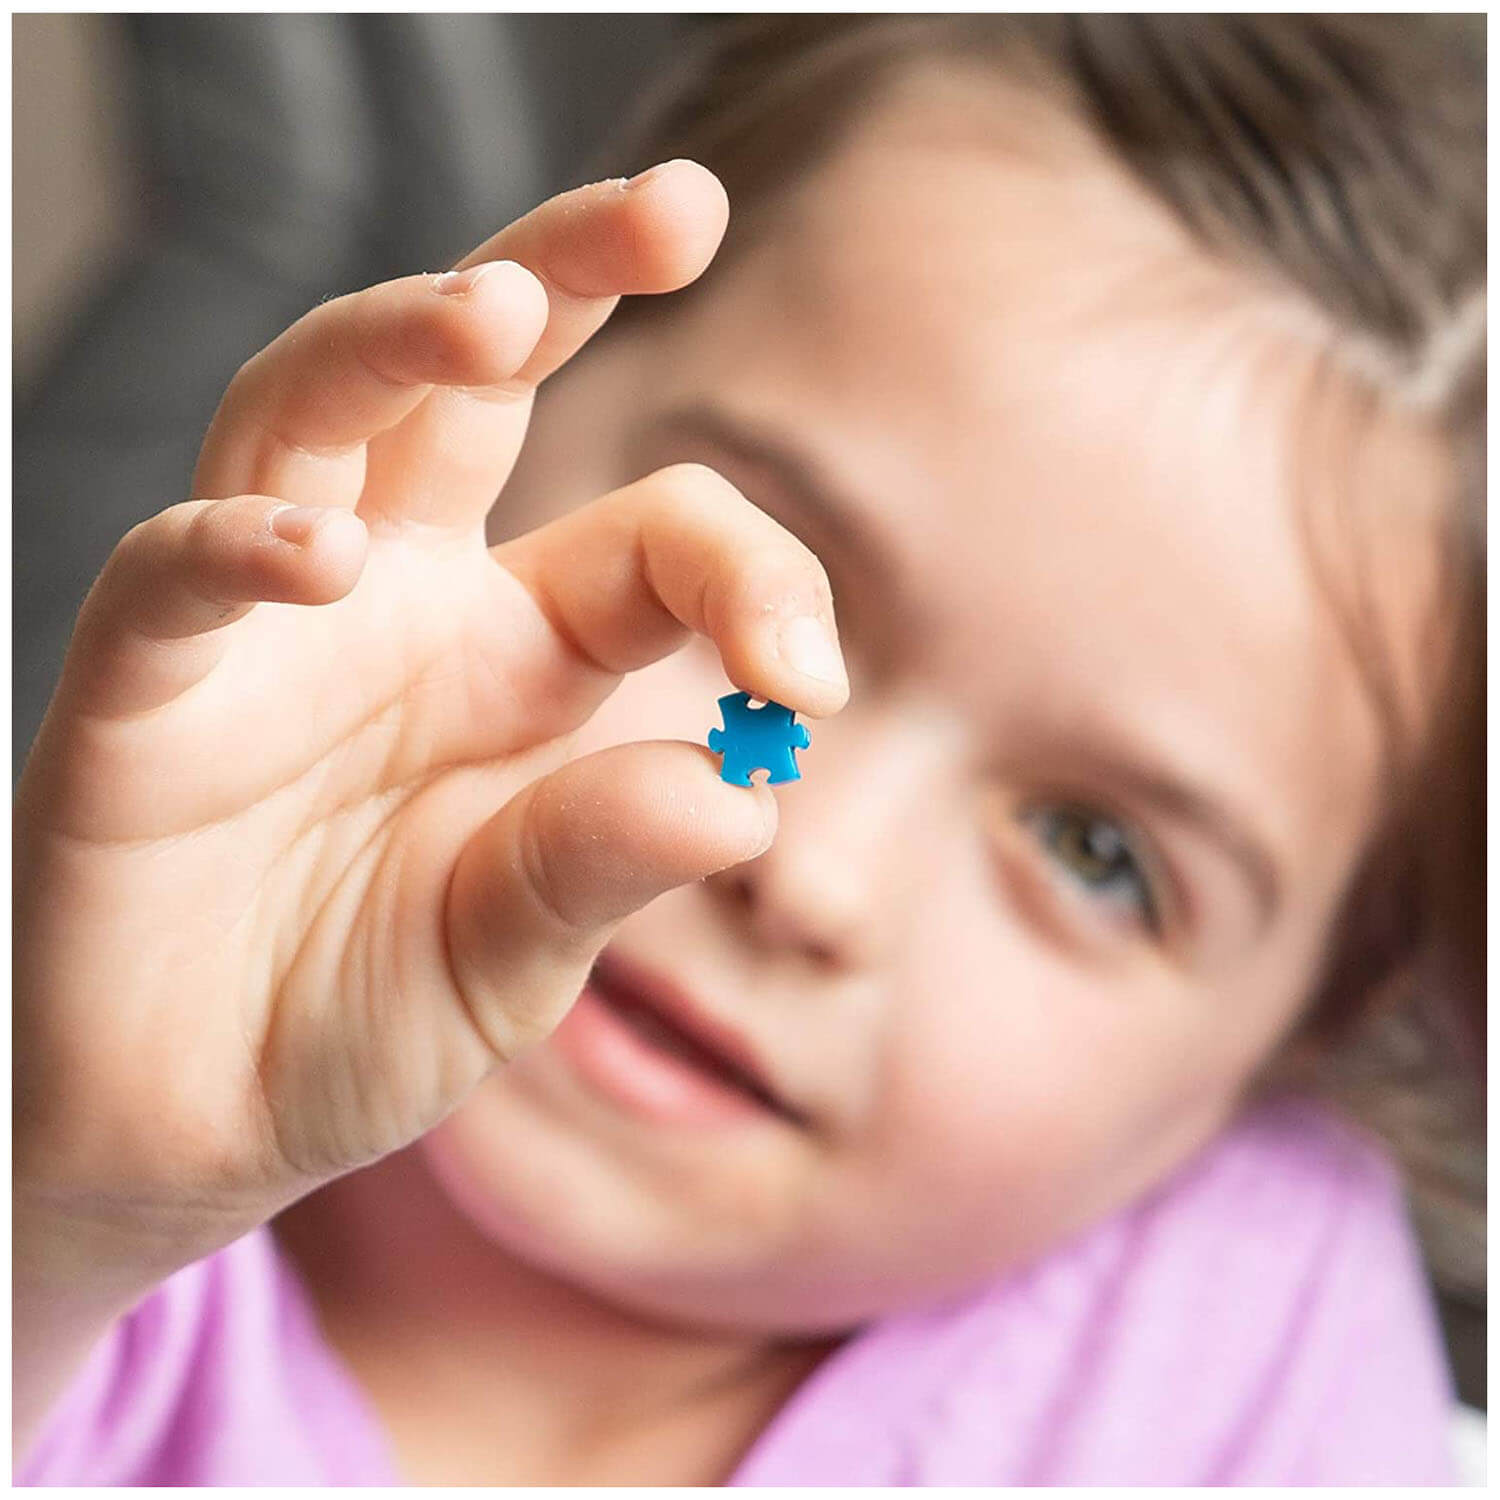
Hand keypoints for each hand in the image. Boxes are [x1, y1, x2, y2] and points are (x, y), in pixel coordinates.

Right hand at [14, 161, 847, 1265]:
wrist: (193, 1123)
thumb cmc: (356, 1019)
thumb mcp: (518, 954)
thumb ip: (606, 864)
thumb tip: (739, 799)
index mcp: (524, 651)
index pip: (657, 538)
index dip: (754, 574)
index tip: (810, 684)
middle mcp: (404, 599)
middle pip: (474, 382)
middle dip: (567, 272)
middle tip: (677, 206)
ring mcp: (270, 628)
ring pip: (317, 413)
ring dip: (398, 340)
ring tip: (497, 306)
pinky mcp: (142, 692)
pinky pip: (171, 580)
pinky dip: (238, 550)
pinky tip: (316, 554)